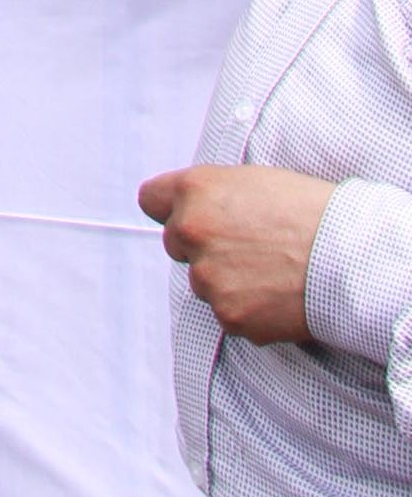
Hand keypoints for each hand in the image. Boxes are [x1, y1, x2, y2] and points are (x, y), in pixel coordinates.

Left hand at [139, 164, 334, 341]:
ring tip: (270, 271)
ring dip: (226, 281)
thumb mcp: (251, 181)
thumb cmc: (306, 211)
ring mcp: (207, 277)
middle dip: (203, 247)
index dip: (170, 209)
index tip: (186, 217)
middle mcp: (191, 231)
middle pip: (176, 244)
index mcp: (194, 190)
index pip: (151, 200)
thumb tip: (191, 210)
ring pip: (203, 282)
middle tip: (246, 247)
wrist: (346, 257)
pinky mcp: (229, 316)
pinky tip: (276, 295)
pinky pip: (228, 314)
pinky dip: (248, 309)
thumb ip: (212, 196)